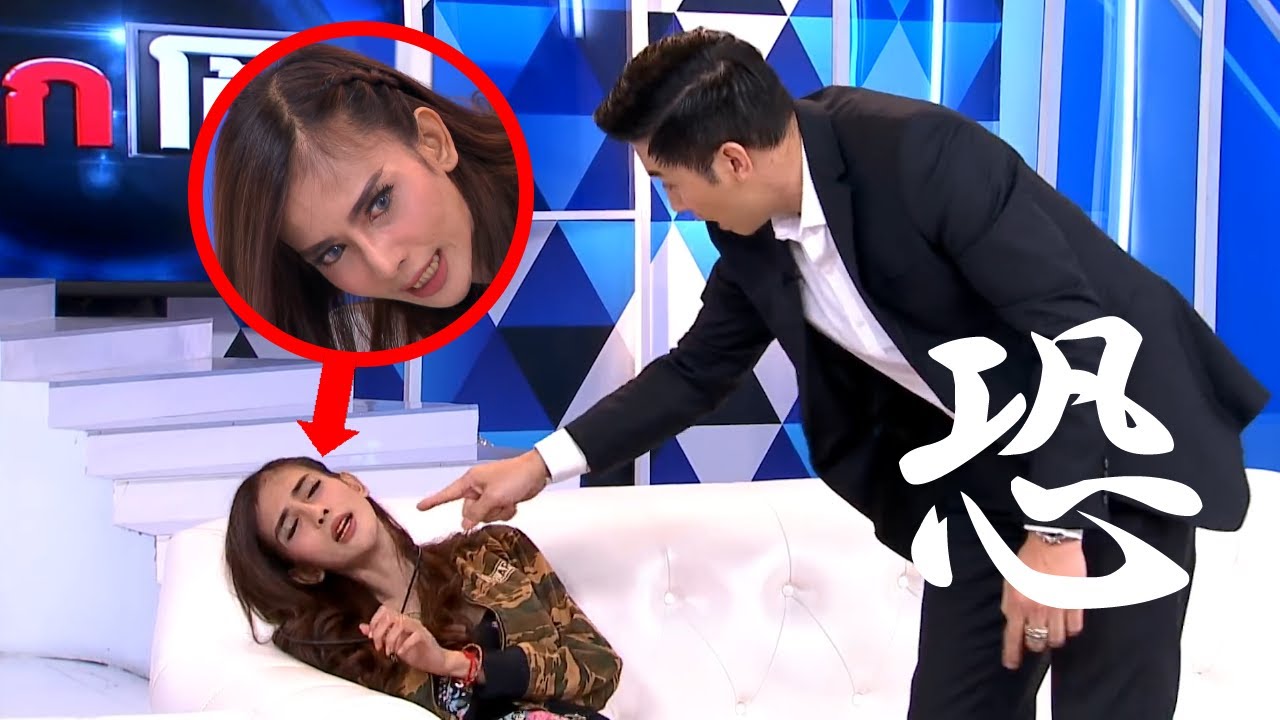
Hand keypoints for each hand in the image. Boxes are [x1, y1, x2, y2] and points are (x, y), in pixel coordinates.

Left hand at [360, 604, 447, 673]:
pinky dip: (404, 645)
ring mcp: (418, 628)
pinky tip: (400, 653)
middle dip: (379, 632)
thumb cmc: (416, 653)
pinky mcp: (425, 638)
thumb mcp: (393, 644)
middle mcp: (409, 622)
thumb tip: (363, 627)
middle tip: (379, 646)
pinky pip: (414, 636)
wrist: (436, 662)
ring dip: (390, 639)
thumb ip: (379, 635)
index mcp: (401, 622)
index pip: (385, 610)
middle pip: (390, 615)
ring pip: (400, 623)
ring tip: (389, 652)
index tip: (370, 637)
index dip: (374, 622)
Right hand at [416, 450, 549, 529]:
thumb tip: (464, 524)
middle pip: (469, 511)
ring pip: (484, 515)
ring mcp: (490, 494)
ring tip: (507, 501)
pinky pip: (497, 513)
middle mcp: (477, 487)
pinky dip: (505, 512)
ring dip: (497, 513)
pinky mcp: (501, 499)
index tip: (419, 507)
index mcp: (471, 481)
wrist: (537, 472)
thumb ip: (477, 512)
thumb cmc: (514, 477)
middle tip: (496, 504)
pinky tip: (513, 503)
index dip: (433, 501)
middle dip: (483, 513)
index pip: (447, 494)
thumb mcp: (493, 497)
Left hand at [1001, 534, 1086, 669]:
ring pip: (1057, 640)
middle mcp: (1036, 609)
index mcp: (1017, 603)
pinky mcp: (1075, 603)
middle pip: (1037, 642)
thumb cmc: (1028, 558)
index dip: (1012, 654)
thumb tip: (1011, 621)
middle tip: (1036, 640)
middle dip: (1036, 644)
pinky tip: (1067, 623)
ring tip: (1052, 630)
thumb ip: (1010, 603)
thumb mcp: (1010, 581)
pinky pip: (1074, 628)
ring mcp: (1057, 608)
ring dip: (1054, 639)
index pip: (1012, 637)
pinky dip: (1070, 630)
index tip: (1012, 664)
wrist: (1052, 542)